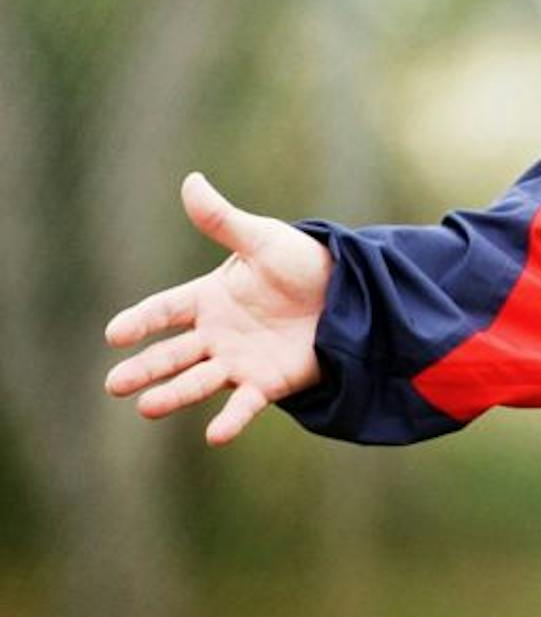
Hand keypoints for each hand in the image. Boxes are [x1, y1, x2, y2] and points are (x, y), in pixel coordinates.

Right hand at [105, 173, 331, 444]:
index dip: (140, 321)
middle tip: (114, 384)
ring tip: (146, 407)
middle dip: (143, 368)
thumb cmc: (301, 262)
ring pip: (198, 381)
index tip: (114, 334)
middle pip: (172, 353)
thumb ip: (223, 220)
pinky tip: (214, 435)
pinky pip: (244, 404)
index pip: (165, 309)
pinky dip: (231, 420)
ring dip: (174, 395)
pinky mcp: (267, 382)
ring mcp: (238, 361)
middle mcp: (216, 334)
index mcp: (208, 298)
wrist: (350, 291)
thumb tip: (190, 181)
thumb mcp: (262, 239)